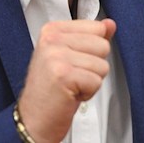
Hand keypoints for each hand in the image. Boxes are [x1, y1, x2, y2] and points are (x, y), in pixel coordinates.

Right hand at [18, 18, 115, 142]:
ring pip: (102, 64)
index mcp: (53, 29)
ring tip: (71, 84)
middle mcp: (52, 39)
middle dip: (94, 65)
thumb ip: (92, 36)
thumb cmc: (51, 89)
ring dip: (91, 80)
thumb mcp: (71, 55)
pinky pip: (97, 81)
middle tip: (73, 75)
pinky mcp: (63, 74)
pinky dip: (88, 93)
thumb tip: (110, 24)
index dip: (93, 48)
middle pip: (103, 45)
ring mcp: (56, 55)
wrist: (33, 119)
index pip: (97, 26)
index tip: (74, 60)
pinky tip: (70, 93)